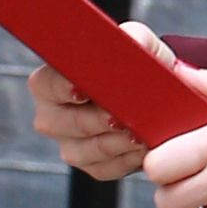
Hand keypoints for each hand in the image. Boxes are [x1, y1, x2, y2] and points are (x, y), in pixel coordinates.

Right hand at [27, 20, 180, 181]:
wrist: (160, 96)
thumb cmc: (139, 65)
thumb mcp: (140, 45)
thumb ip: (133, 38)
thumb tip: (132, 44)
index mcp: (51, 82)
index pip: (46, 85)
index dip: (63, 88)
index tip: (84, 90)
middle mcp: (52, 116)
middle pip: (64, 124)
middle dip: (95, 121)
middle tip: (120, 118)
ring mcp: (69, 145)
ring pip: (84, 151)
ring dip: (114, 144)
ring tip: (140, 135)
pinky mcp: (92, 166)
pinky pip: (104, 169)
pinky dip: (126, 160)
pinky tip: (143, 149)